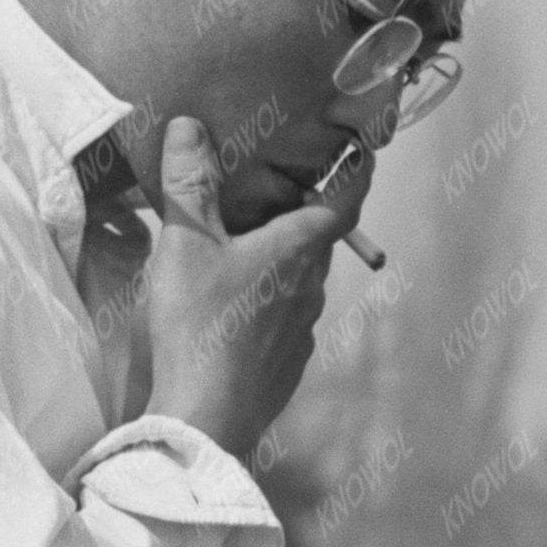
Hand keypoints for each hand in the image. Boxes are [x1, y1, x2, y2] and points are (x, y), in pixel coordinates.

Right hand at [138, 115, 380, 464]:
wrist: (206, 418)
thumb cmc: (199, 326)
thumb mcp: (184, 244)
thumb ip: (189, 183)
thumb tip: (190, 127)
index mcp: (298, 250)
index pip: (345, 199)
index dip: (356, 169)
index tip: (362, 146)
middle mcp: (311, 288)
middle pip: (321, 237)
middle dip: (305, 209)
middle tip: (278, 185)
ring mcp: (302, 330)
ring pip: (302, 278)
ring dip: (283, 256)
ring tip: (246, 242)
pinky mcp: (286, 363)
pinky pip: (285, 316)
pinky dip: (269, 297)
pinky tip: (234, 302)